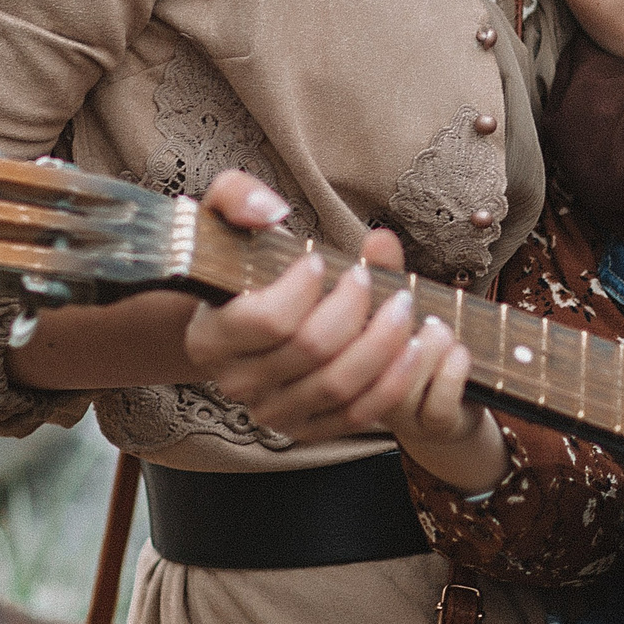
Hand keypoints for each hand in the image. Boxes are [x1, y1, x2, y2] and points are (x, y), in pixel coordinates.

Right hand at [181, 171, 487, 461]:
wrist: (243, 313)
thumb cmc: (242, 259)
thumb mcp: (226, 213)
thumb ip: (237, 196)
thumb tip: (272, 212)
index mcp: (210, 336)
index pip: (265, 320)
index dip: (301, 290)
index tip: (318, 260)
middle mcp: (236, 382)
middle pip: (310, 350)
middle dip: (354, 308)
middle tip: (370, 277)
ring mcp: (272, 410)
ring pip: (338, 385)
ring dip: (383, 343)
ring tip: (404, 305)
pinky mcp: (308, 427)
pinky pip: (357, 414)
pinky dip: (393, 381)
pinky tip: (413, 347)